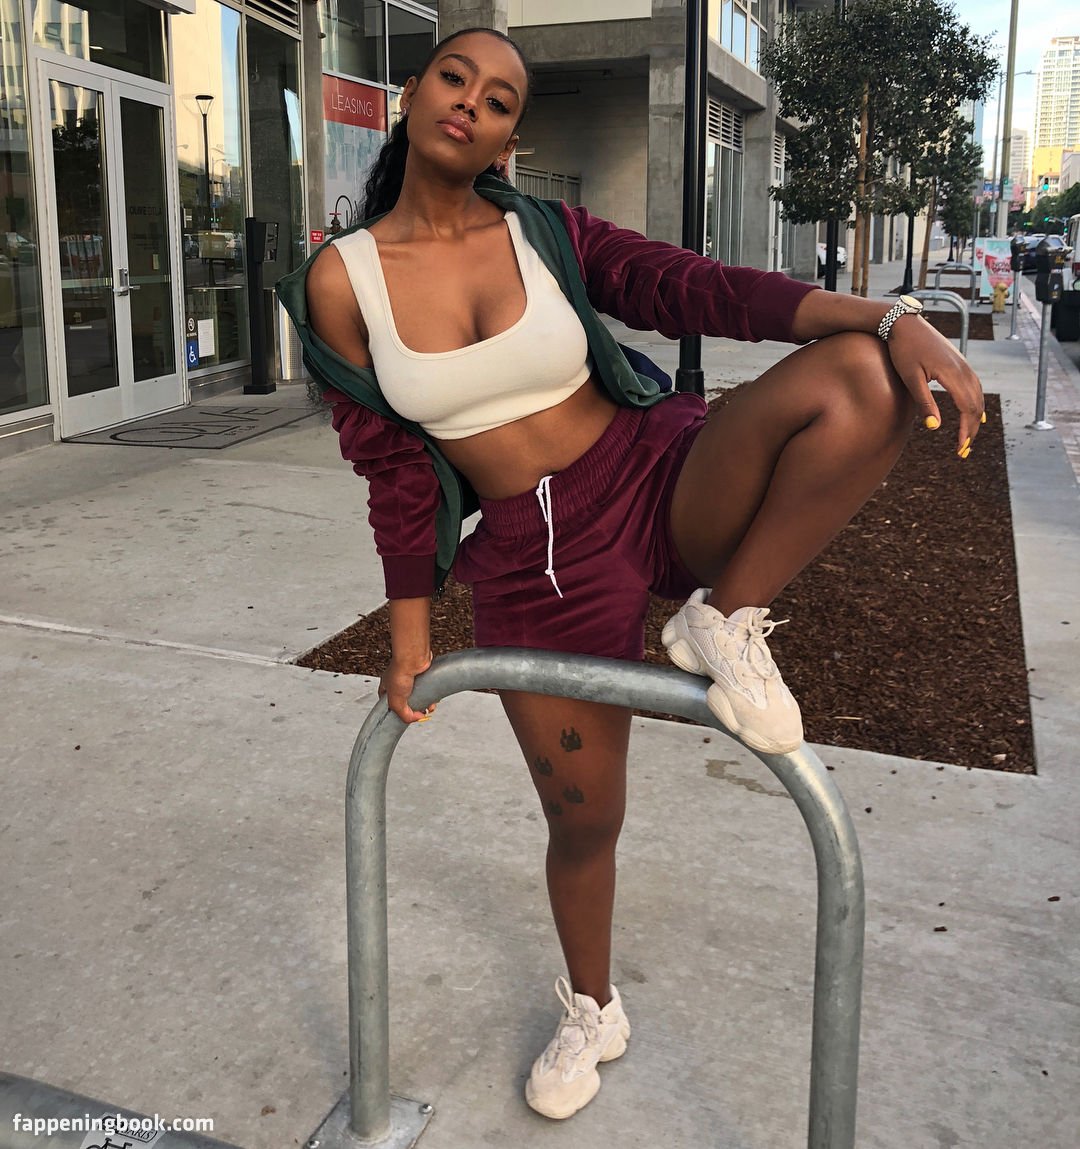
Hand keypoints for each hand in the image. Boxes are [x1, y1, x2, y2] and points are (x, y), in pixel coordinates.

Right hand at [379, 652, 436, 724]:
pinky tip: (433, 698)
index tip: (408, 718)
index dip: (399, 713)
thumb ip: (403, 714)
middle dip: (416, 709)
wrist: (414, 658)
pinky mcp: (422, 677)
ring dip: (426, 704)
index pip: (390, 706)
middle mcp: (397, 684)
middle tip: (421, 712)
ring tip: (429, 707)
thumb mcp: (396, 701)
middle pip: (407, 703)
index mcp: (386, 689)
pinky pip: (427, 690)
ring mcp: (411, 681)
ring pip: (419, 697)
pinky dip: (431, 696)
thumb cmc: (400, 672)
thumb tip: (416, 718)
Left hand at [886, 313, 984, 455]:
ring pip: (978, 397)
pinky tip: (974, 414)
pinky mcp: (959, 362)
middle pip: (976, 406)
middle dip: (971, 431)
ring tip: (968, 438)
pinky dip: (976, 404)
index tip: (960, 450)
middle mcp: (963, 369)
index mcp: (953, 374)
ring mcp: (963, 364)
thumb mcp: (910, 378)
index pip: (967, 409)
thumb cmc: (902, 350)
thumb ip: (924, 402)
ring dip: (975, 419)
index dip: (966, 431)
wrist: (904, 323)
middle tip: (963, 452)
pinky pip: (974, 387)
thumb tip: (934, 427)